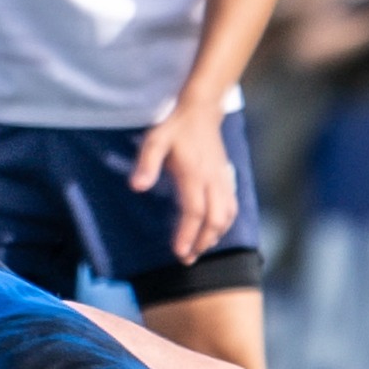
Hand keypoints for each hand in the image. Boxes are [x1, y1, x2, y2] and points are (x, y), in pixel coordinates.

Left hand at [130, 100, 238, 264]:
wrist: (201, 110)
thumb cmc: (175, 126)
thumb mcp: (154, 140)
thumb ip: (146, 164)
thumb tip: (137, 187)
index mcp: (194, 174)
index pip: (195, 212)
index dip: (188, 235)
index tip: (179, 252)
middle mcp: (212, 180)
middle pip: (215, 219)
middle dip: (202, 242)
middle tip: (187, 259)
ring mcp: (222, 179)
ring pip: (227, 215)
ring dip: (215, 235)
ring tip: (200, 249)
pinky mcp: (226, 177)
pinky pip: (232, 206)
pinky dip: (225, 223)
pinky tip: (215, 231)